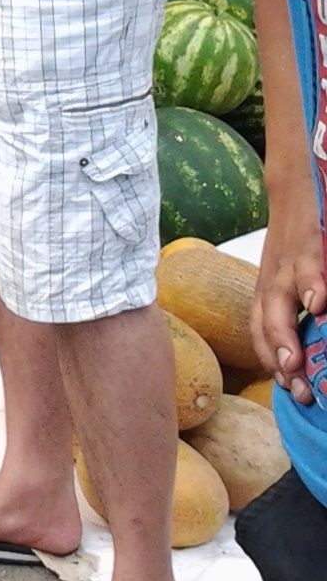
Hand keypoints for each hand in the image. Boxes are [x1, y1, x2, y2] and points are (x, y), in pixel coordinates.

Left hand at [252, 207, 326, 404]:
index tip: (288, 390)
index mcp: (267, 293)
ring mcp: (286, 263)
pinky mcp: (306, 243)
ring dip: (286, 331)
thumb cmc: (294, 244)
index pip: (260, 334)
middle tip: (294, 389)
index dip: (272, 362)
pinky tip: (320, 304)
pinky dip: (312, 284)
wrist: (294, 190)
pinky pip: (308, 266)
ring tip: (295, 361)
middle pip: (265, 323)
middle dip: (278, 358)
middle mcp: (272, 281)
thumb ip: (297, 312)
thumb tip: (306, 349)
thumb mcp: (291, 278)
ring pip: (280, 299)